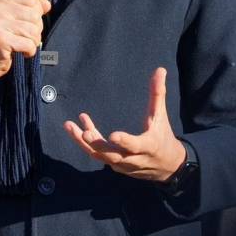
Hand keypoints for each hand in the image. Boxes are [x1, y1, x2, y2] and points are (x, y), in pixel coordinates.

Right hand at [0, 0, 50, 94]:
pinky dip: (28, 52)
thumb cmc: (1, 37)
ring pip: (34, 30)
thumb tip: (46, 3)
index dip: (36, 12)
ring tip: (19, 44)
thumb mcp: (14, 16)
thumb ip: (30, 6)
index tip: (25, 22)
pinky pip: (29, 45)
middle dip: (34, 29)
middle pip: (35, 15)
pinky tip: (17, 52)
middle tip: (21, 36)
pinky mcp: (0, 40)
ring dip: (31, 42)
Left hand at [63, 67, 185, 181]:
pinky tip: (77, 127)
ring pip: (100, 155)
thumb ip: (157, 94)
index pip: (135, 145)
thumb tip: (160, 69)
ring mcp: (122, 164)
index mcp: (148, 146)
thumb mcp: (160, 116)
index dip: (124, 141)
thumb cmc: (162, 136)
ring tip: (69, 125)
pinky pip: (97, 154)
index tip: (113, 136)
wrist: (166, 166)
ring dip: (83, 142)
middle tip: (84, 133)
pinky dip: (86, 142)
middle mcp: (134, 159)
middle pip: (113, 154)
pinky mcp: (114, 166)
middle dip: (97, 144)